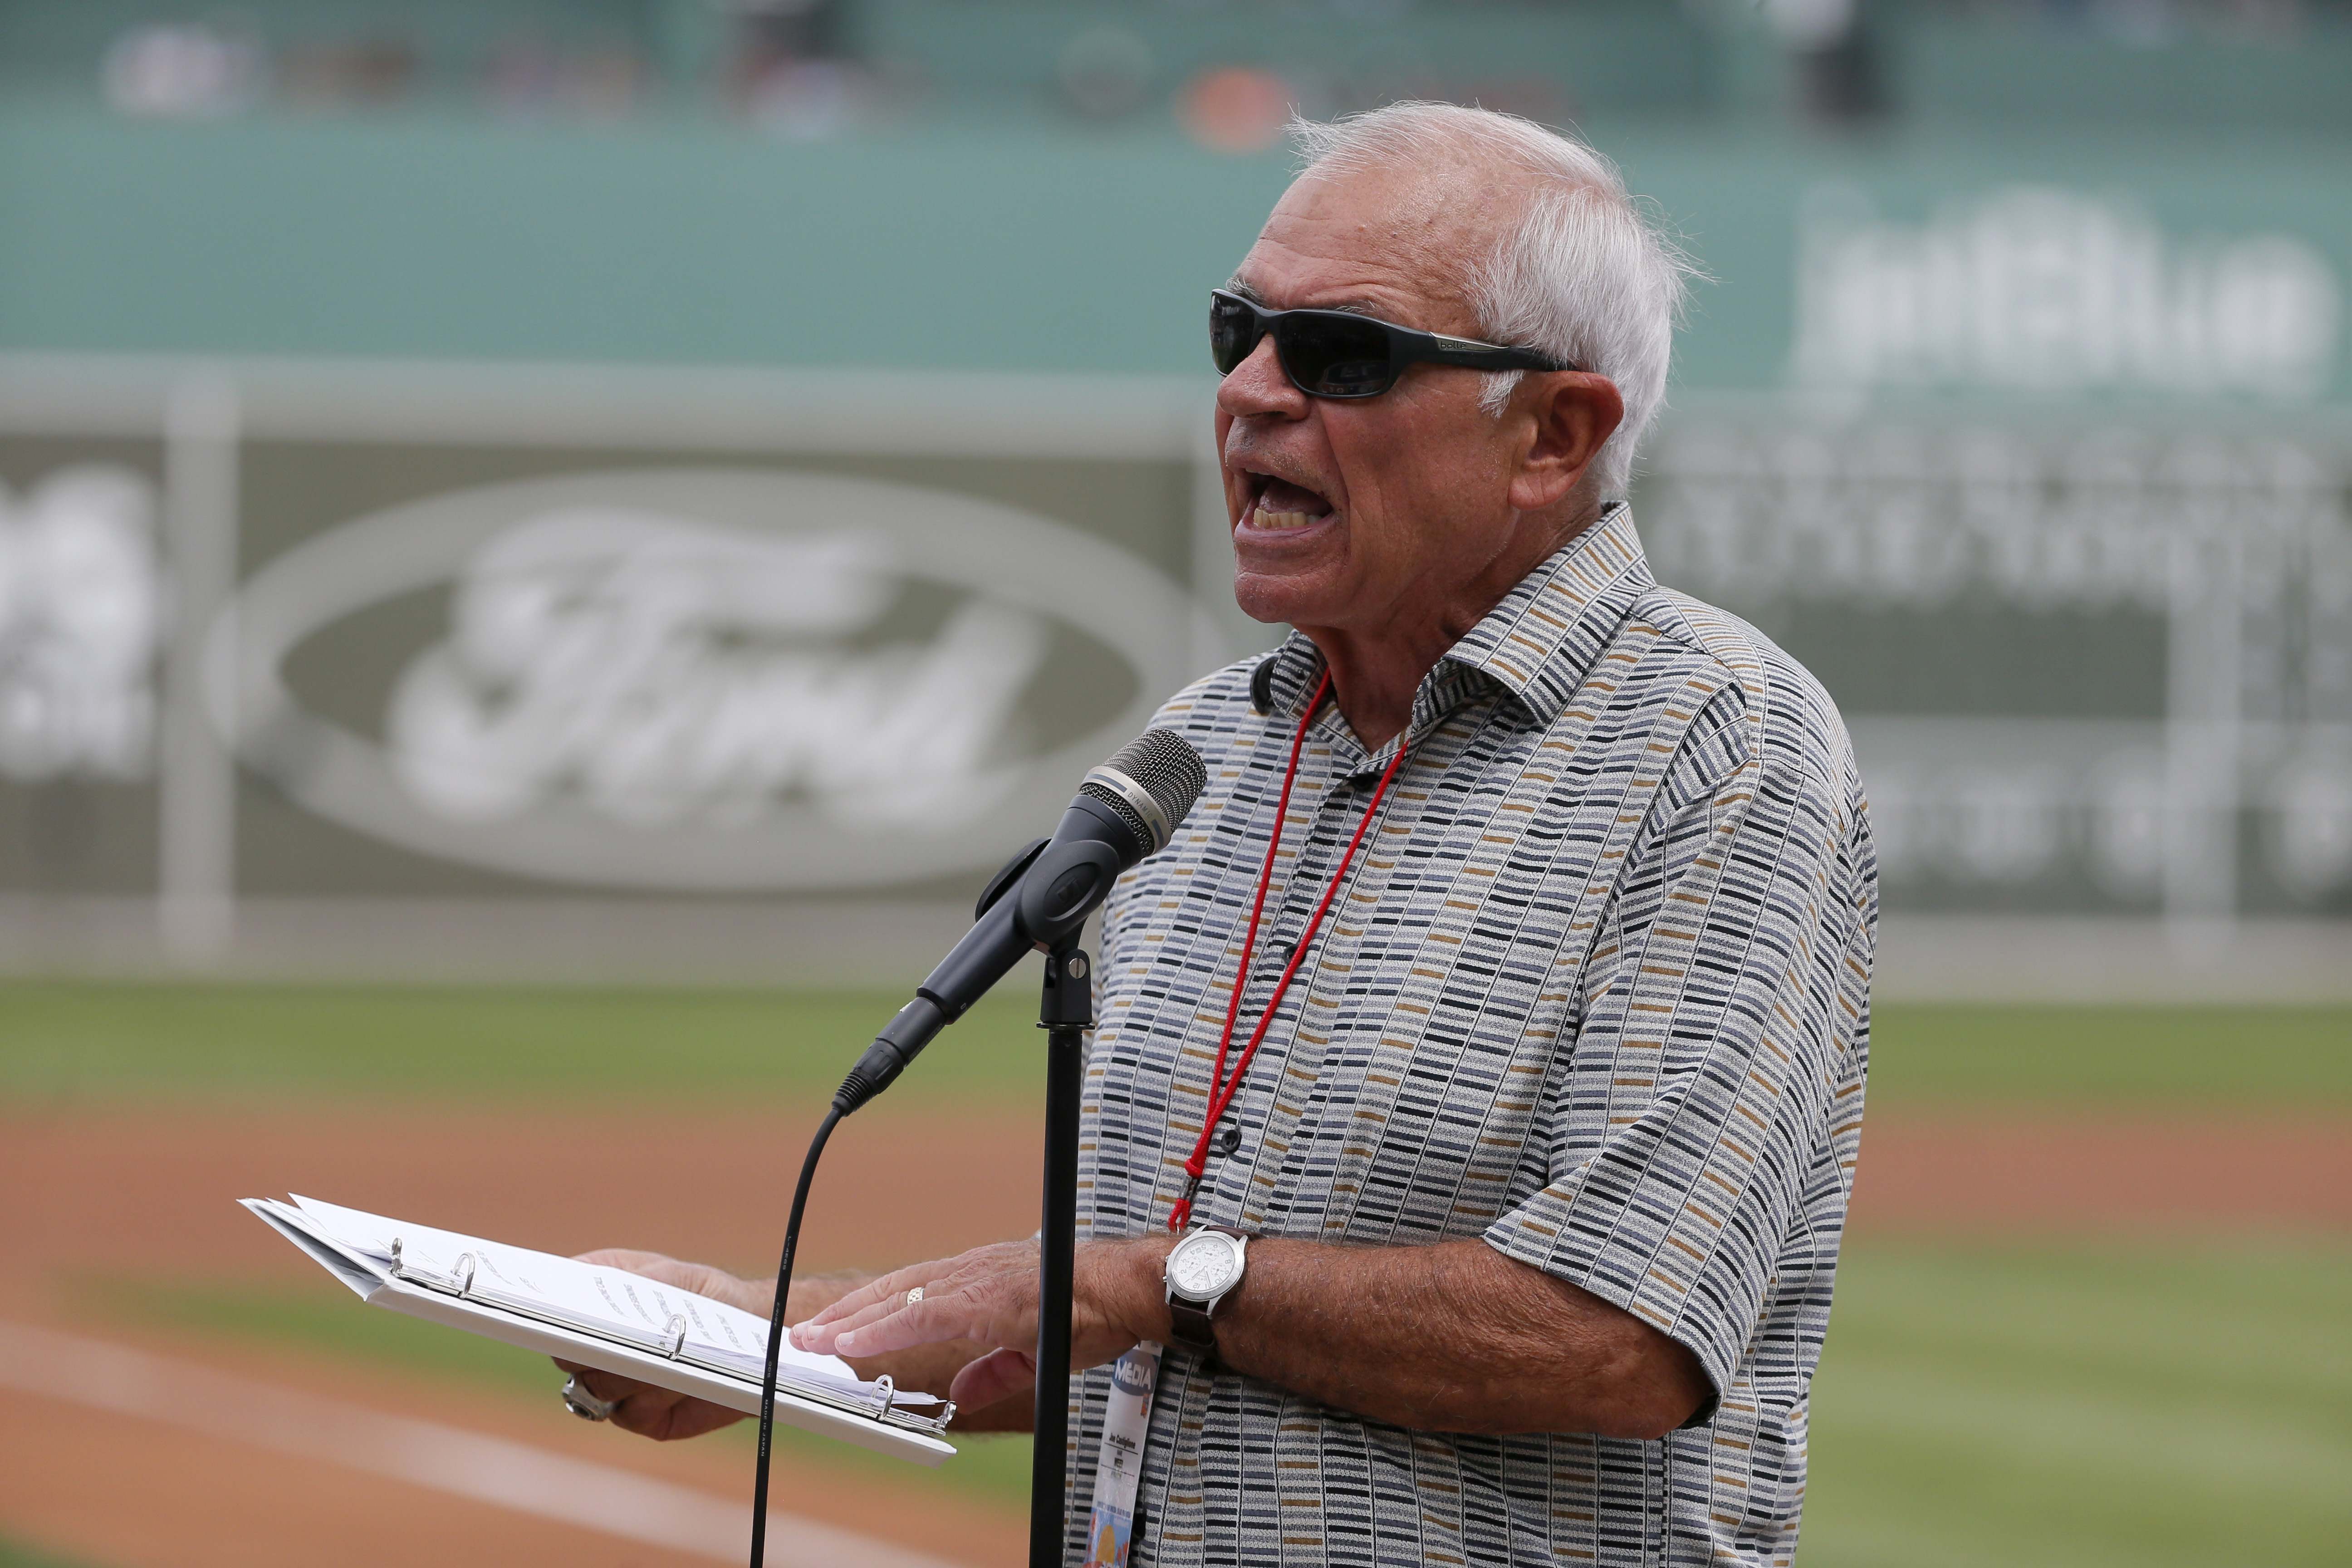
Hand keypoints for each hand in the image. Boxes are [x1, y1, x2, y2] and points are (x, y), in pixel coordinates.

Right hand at [549, 1249, 856, 1441]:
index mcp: (596, 1307)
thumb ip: (630, 1279)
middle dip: (584, 1346)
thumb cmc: (706, 1296)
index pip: (549, 1310)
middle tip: (603, 1334)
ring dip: (630, 1370)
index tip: (530, 1303)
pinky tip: (683, 1379)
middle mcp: (600, 1351)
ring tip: (665, 1351)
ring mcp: (619, 1389)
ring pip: (599, 1387)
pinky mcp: (647, 1420)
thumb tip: (585, 1281)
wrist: (756, 1336)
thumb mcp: (671, 1276)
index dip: (535, 1309)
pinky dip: (657, 1395)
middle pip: (566, 1355)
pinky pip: (633, 1412)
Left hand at [790, 1236, 1172, 1411]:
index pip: (911, 1293)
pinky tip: (852, 1341)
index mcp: (978, 1282)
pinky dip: (881, 1327)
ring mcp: (973, 1282)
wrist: (1123, 1289)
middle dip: (846, 1315)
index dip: (869, 1312)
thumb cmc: (1088, 1310)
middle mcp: (969, 1274)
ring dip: (850, 1321)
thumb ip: (994, 1369)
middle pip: (893, 1291)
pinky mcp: (982, 1299)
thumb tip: (963, 1391)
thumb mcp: (1032, 1350)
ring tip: (813, 1339)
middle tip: (806, 1335)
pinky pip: (920, 1314)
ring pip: (897, 1299)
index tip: (835, 1330)